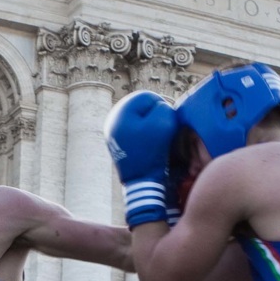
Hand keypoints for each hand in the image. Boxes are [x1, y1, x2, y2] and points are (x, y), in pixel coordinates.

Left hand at [103, 91, 178, 226]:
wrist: (140, 182)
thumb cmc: (151, 151)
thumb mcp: (163, 124)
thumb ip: (164, 107)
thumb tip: (160, 107)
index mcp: (120, 111)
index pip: (148, 98)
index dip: (163, 109)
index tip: (167, 125)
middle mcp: (112, 119)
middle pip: (142, 108)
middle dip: (156, 117)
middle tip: (163, 132)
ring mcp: (113, 132)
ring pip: (140, 120)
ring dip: (151, 127)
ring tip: (157, 141)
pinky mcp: (118, 143)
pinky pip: (136, 132)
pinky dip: (145, 137)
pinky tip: (149, 147)